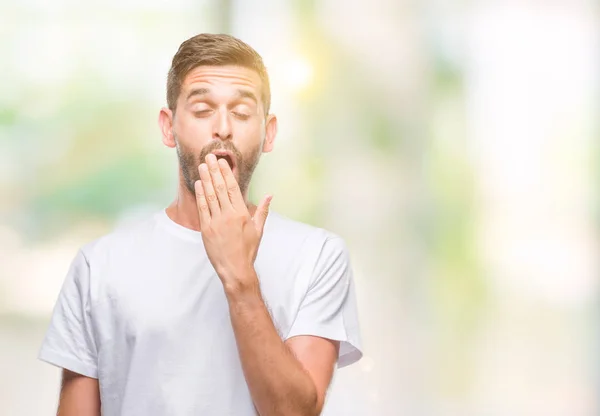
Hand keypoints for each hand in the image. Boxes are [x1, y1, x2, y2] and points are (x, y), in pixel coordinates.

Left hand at [194, 153, 271, 292]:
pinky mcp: (206, 229)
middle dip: (214, 171)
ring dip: (205, 179)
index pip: (232, 188)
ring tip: (202, 166)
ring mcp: (216, 222)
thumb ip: (262, 210)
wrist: (235, 269)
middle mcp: (228, 215)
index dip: (226, 173)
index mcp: (242, 213)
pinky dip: (200, 195)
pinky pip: (202, 208)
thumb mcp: (258, 229)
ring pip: (209, 195)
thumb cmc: (248, 250)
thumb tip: (269, 195)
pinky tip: (199, 184)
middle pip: (219, 188)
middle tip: (208, 157)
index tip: (221, 161)